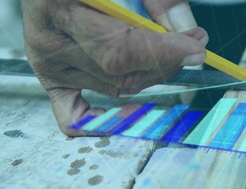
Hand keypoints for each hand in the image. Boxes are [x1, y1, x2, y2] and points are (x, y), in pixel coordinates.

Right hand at [21, 0, 207, 135]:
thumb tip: (187, 30)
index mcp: (59, 6)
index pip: (119, 50)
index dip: (163, 54)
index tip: (196, 47)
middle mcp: (50, 42)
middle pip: (122, 75)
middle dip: (166, 63)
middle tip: (191, 45)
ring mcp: (49, 65)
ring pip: (115, 89)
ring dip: (151, 76)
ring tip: (172, 52)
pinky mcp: (53, 79)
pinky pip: (74, 116)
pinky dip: (103, 120)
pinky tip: (130, 109)